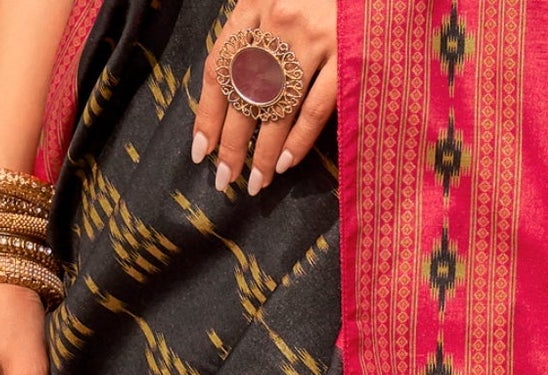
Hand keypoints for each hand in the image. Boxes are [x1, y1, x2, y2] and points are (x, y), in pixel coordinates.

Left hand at [192, 0, 337, 197]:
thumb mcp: (278, 3)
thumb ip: (257, 35)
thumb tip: (236, 96)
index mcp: (254, 5)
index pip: (219, 68)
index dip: (208, 114)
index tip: (202, 151)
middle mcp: (279, 21)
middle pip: (243, 94)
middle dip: (232, 144)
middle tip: (224, 178)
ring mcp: (314, 39)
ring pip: (277, 108)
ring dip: (263, 152)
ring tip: (255, 183)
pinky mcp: (345, 57)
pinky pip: (314, 109)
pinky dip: (298, 140)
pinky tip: (285, 164)